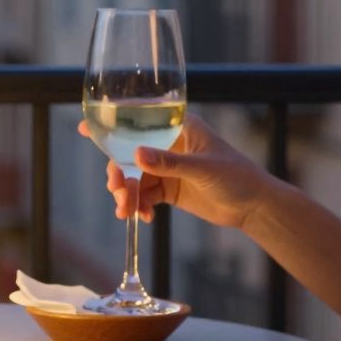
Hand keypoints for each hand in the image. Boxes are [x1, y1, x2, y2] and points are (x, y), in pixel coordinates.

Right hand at [76, 114, 272, 229]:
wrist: (254, 207)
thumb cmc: (237, 176)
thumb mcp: (203, 168)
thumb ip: (169, 163)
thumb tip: (136, 156)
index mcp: (178, 128)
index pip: (140, 122)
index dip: (112, 126)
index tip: (86, 130)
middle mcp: (169, 145)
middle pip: (129, 155)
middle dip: (119, 174)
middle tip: (117, 192)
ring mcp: (167, 168)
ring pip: (134, 178)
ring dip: (127, 195)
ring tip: (127, 211)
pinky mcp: (168, 189)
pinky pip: (144, 196)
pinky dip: (139, 206)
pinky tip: (143, 217)